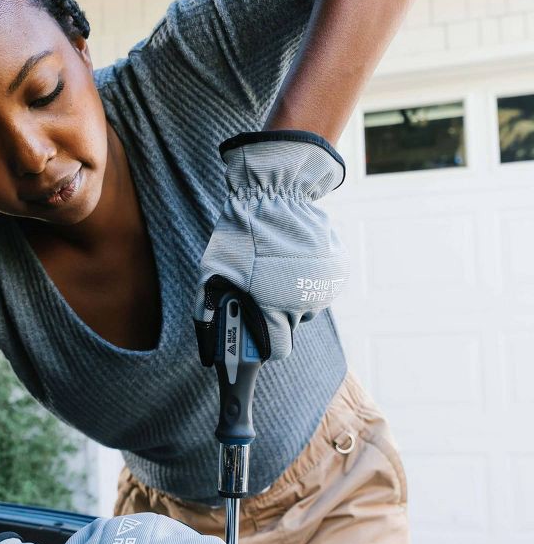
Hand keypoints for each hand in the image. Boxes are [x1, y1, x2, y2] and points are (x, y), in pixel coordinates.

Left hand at [194, 130, 349, 363]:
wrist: (276, 193)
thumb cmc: (241, 234)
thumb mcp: (214, 270)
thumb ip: (208, 308)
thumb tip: (206, 340)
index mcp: (273, 308)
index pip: (277, 350)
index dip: (264, 344)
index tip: (256, 332)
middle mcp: (303, 303)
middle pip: (291, 326)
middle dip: (276, 314)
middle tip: (261, 288)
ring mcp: (325, 287)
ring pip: (307, 305)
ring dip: (293, 293)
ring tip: (277, 266)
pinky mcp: (338, 271)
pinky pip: (321, 285)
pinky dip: (309, 277)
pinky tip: (295, 257)